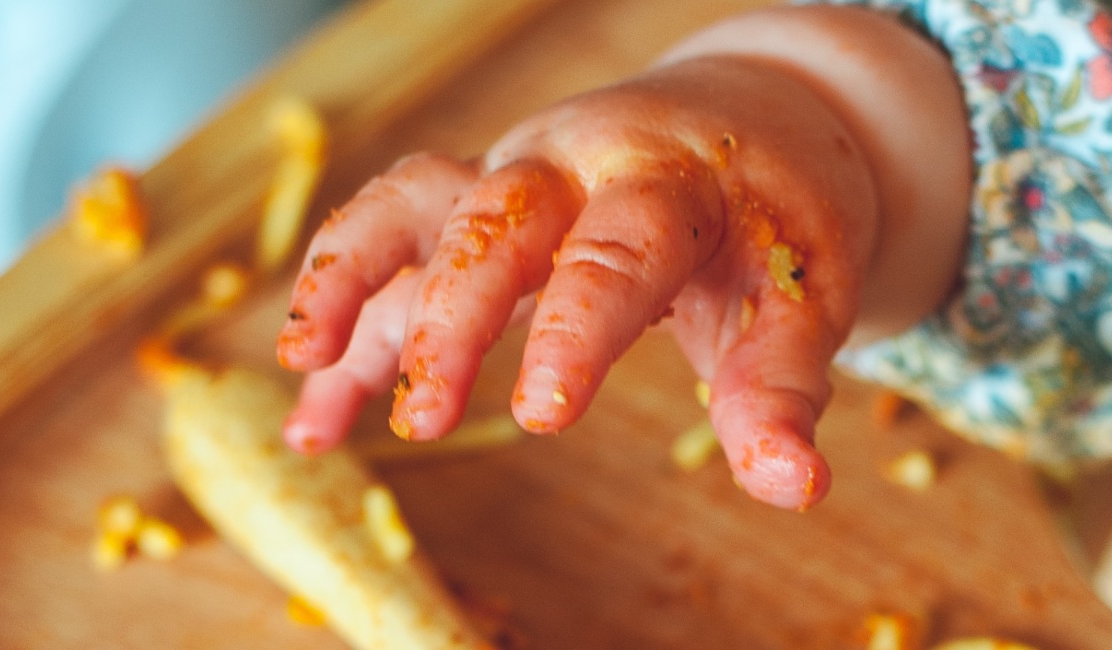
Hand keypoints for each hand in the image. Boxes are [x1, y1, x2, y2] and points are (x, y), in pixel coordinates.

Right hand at [277, 6, 970, 510]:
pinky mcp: (474, 199)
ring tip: (309, 372)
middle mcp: (574, 166)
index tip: (544, 414)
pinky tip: (312, 400)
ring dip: (353, 282)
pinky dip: (343, 304)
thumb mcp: (803, 295)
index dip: (577, 330)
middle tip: (423, 418)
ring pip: (415, 208)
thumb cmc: (774, 217)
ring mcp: (513, 175)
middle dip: (451, 318)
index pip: (617, 253)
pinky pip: (391, 237)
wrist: (751, 123)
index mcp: (668, 183)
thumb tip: (795, 485)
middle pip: (495, 221)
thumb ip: (783, 387)